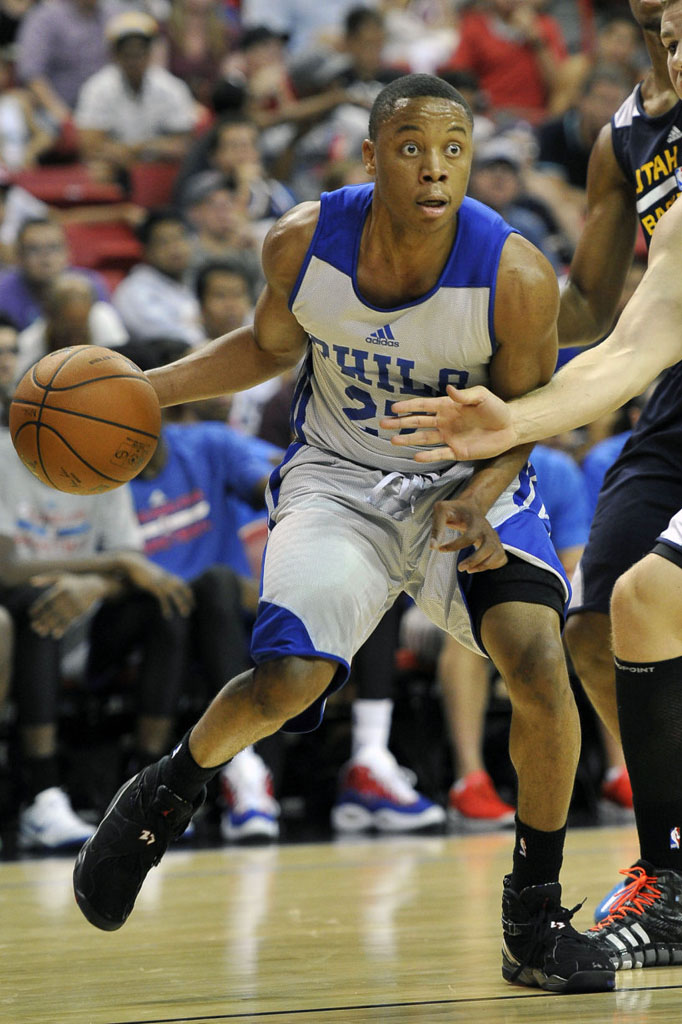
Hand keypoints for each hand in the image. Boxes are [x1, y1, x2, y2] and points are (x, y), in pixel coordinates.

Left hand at [29, 573, 110, 638]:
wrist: (94, 586)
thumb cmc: (73, 582)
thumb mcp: (60, 576)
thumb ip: (45, 579)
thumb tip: (31, 582)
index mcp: (60, 589)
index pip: (45, 601)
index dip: (37, 609)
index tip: (32, 614)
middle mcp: (67, 598)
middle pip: (51, 612)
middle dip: (41, 620)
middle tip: (34, 627)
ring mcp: (74, 605)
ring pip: (59, 618)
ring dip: (49, 627)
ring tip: (42, 633)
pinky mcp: (80, 612)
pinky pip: (70, 621)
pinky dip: (62, 629)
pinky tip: (56, 634)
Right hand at [116, 552, 193, 617]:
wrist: (132, 564)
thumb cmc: (141, 571)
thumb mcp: (153, 575)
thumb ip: (159, 581)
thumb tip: (161, 588)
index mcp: (167, 575)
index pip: (182, 584)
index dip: (188, 593)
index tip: (192, 603)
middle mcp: (166, 578)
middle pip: (181, 588)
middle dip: (187, 599)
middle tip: (191, 611)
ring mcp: (160, 581)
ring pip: (174, 593)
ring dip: (181, 603)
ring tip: (185, 614)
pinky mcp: (153, 585)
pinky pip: (162, 597)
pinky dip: (166, 606)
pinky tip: (168, 615)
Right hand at [380, 385, 517, 460]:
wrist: (510, 427)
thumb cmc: (496, 409)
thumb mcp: (482, 397)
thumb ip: (464, 395)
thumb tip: (449, 390)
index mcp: (448, 407)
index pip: (424, 406)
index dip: (409, 406)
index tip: (393, 407)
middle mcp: (445, 422)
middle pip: (418, 422)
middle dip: (401, 423)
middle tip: (384, 424)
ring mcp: (450, 438)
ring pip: (424, 439)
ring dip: (409, 440)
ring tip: (393, 441)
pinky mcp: (458, 452)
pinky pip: (440, 454)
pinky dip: (428, 456)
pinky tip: (416, 456)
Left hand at [431, 495, 507, 571]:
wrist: (470, 507)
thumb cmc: (454, 509)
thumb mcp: (442, 510)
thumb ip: (437, 527)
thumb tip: (433, 546)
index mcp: (476, 522)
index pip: (469, 537)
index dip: (454, 546)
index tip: (440, 549)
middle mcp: (488, 530)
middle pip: (488, 548)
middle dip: (475, 560)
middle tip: (460, 568)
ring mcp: (494, 538)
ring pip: (498, 555)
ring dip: (484, 566)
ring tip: (469, 570)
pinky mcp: (496, 544)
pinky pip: (501, 559)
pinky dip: (493, 566)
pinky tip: (478, 566)